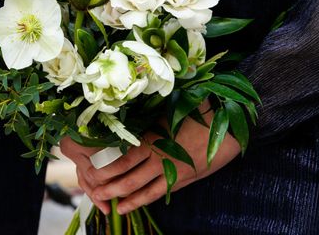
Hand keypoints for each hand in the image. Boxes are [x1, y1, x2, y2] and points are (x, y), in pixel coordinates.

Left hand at [60, 102, 240, 214]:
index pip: (120, 154)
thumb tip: (123, 122)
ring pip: (138, 186)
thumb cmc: (197, 112)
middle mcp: (158, 154)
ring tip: (102, 201)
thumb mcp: (168, 112)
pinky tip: (126, 206)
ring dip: (118, 194)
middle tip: (89, 189)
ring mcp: (170, 169)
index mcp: (152, 135)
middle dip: (105, 183)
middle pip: (124, 173)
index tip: (87, 167)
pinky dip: (139, 201)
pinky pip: (156, 193)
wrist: (230, 125)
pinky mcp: (182, 178)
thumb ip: (147, 121)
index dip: (103, 164)